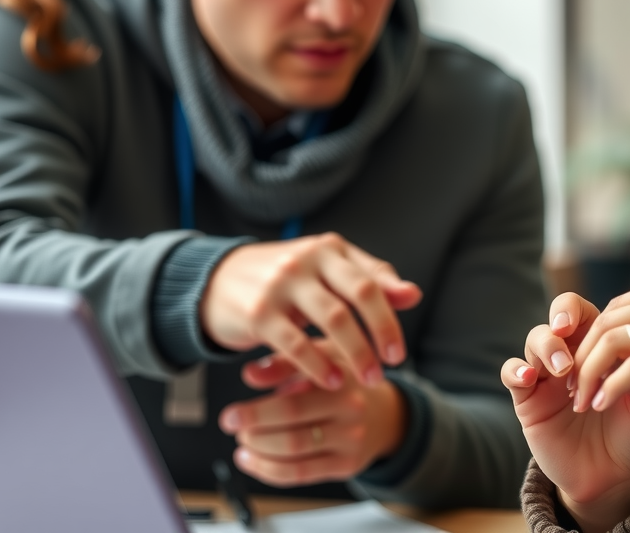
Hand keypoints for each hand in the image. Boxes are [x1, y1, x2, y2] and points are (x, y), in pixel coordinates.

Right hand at [201, 233, 422, 390]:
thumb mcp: (326, 271)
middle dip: (379, 336)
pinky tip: (330, 381)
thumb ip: (369, 280)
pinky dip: (317, 364)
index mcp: (329, 249)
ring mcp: (282, 284)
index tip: (399, 351)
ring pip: (333, 319)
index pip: (372, 282)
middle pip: (358, 298)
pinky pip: (296, 342)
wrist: (215, 281)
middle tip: (390, 368)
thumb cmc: (283, 280)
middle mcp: (308, 260)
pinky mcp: (259, 311)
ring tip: (367, 379)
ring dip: (355, 354)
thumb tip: (414, 295)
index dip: (390, 318)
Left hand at [220, 340, 407, 487]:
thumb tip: (251, 374)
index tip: (230, 415)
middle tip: (233, 428)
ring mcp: (351, 441)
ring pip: (296, 456)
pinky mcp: (348, 465)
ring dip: (260, 454)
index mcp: (342, 380)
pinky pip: (303, 474)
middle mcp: (350, 412)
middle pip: (292, 433)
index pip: (292, 403)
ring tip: (243, 445)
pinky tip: (255, 461)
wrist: (385, 411)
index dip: (256, 413)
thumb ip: (285, 362)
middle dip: (254, 435)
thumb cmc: (343, 380)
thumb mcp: (321, 355)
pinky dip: (271, 471)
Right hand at [501, 293, 629, 531]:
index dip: (591, 309)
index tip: (597, 321)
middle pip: (558, 316)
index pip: (592, 312)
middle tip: (566, 330)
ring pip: (535, 339)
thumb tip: (629, 342)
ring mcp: (549, 376)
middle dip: (561, 314)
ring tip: (562, 370)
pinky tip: (528, 378)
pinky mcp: (529, 399)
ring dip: (546, 346)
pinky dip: (515, 370)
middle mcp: (574, 355)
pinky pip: (511, 373)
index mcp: (604, 348)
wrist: (617, 479)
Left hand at [570, 272, 629, 416]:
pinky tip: (601, 404)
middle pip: (604, 322)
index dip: (596, 332)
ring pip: (608, 344)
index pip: (619, 305)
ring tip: (580, 401)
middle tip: (571, 382)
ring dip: (588, 374)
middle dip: (581, 354)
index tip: (588, 359)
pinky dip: (609, 387)